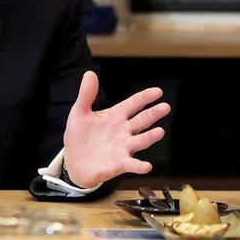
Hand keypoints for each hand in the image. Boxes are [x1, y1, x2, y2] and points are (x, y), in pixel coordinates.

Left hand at [62, 71, 170, 187]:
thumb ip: (86, 95)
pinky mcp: (119, 164)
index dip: (145, 97)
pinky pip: (132, 164)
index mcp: (116, 116)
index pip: (133, 104)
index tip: (158, 92)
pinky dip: (139, 166)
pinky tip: (146, 166)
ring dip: (150, 137)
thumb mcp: (79, 113)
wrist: (74, 162)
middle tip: (165, 107)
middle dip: (153, 114)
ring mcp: (123, 147)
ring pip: (140, 141)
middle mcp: (124, 131)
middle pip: (141, 120)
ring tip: (160, 132)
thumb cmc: (79, 136)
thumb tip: (90, 73)